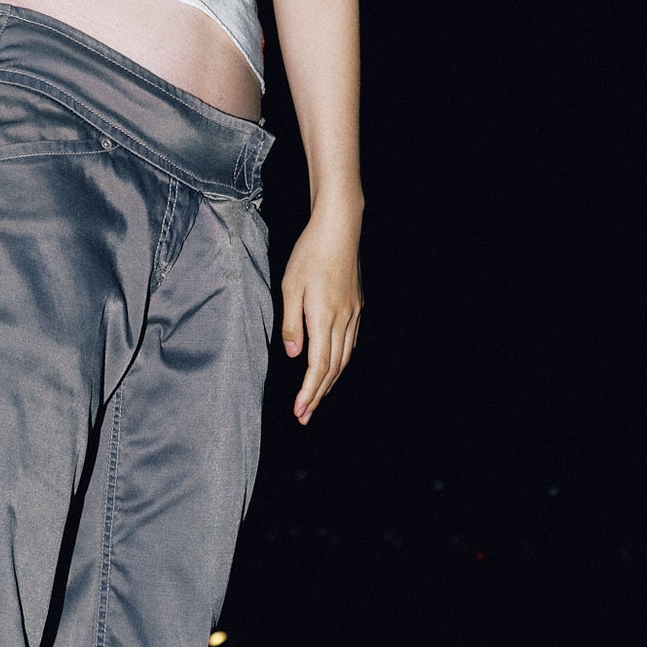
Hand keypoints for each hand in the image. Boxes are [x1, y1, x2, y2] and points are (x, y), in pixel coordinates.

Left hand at [281, 207, 362, 423]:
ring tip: (317, 398)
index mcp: (324, 318)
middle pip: (333, 369)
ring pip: (344, 358)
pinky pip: (350, 343)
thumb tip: (295, 355)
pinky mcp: (356, 307)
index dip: (309, 392)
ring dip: (329, 382)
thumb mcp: (289, 287)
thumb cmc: (310, 255)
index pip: (317, 366)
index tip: (299, 411)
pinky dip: (340, 362)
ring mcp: (353, 314)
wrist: (339, 230)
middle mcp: (343, 320)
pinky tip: (332, 367)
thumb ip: (291, 324)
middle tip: (305, 416)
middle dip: (318, 395)